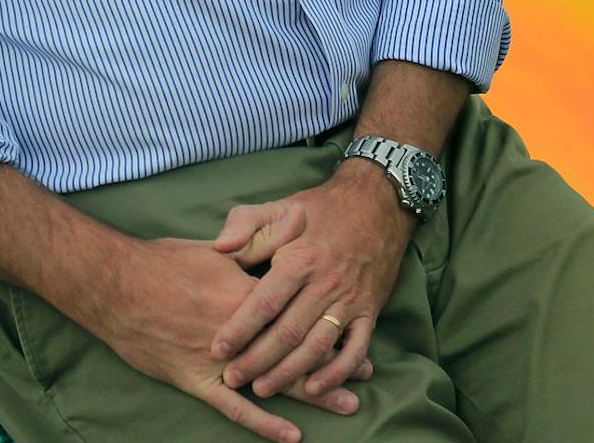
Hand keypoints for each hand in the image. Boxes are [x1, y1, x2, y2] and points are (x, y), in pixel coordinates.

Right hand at [89, 237, 369, 442]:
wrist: (117, 285)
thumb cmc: (164, 262)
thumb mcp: (215, 245)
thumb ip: (254, 241)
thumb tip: (293, 227)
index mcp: (247, 293)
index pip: (298, 309)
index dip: (328, 319)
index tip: (355, 324)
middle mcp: (241, 330)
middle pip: (297, 347)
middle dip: (333, 360)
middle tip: (365, 371)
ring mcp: (219, 360)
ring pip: (275, 381)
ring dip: (314, 393)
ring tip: (347, 402)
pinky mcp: (196, 380)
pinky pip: (234, 409)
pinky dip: (264, 422)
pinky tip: (290, 435)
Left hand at [208, 163, 412, 403]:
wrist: (376, 204)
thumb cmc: (318, 209)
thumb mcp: (277, 206)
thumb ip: (244, 224)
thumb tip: (219, 247)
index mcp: (299, 258)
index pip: (264, 302)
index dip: (239, 329)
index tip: (217, 348)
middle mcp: (325, 284)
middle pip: (288, 332)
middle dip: (257, 360)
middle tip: (232, 378)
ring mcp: (349, 300)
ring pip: (318, 346)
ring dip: (290, 372)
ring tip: (263, 388)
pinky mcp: (369, 311)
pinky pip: (356, 349)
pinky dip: (337, 372)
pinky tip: (316, 388)